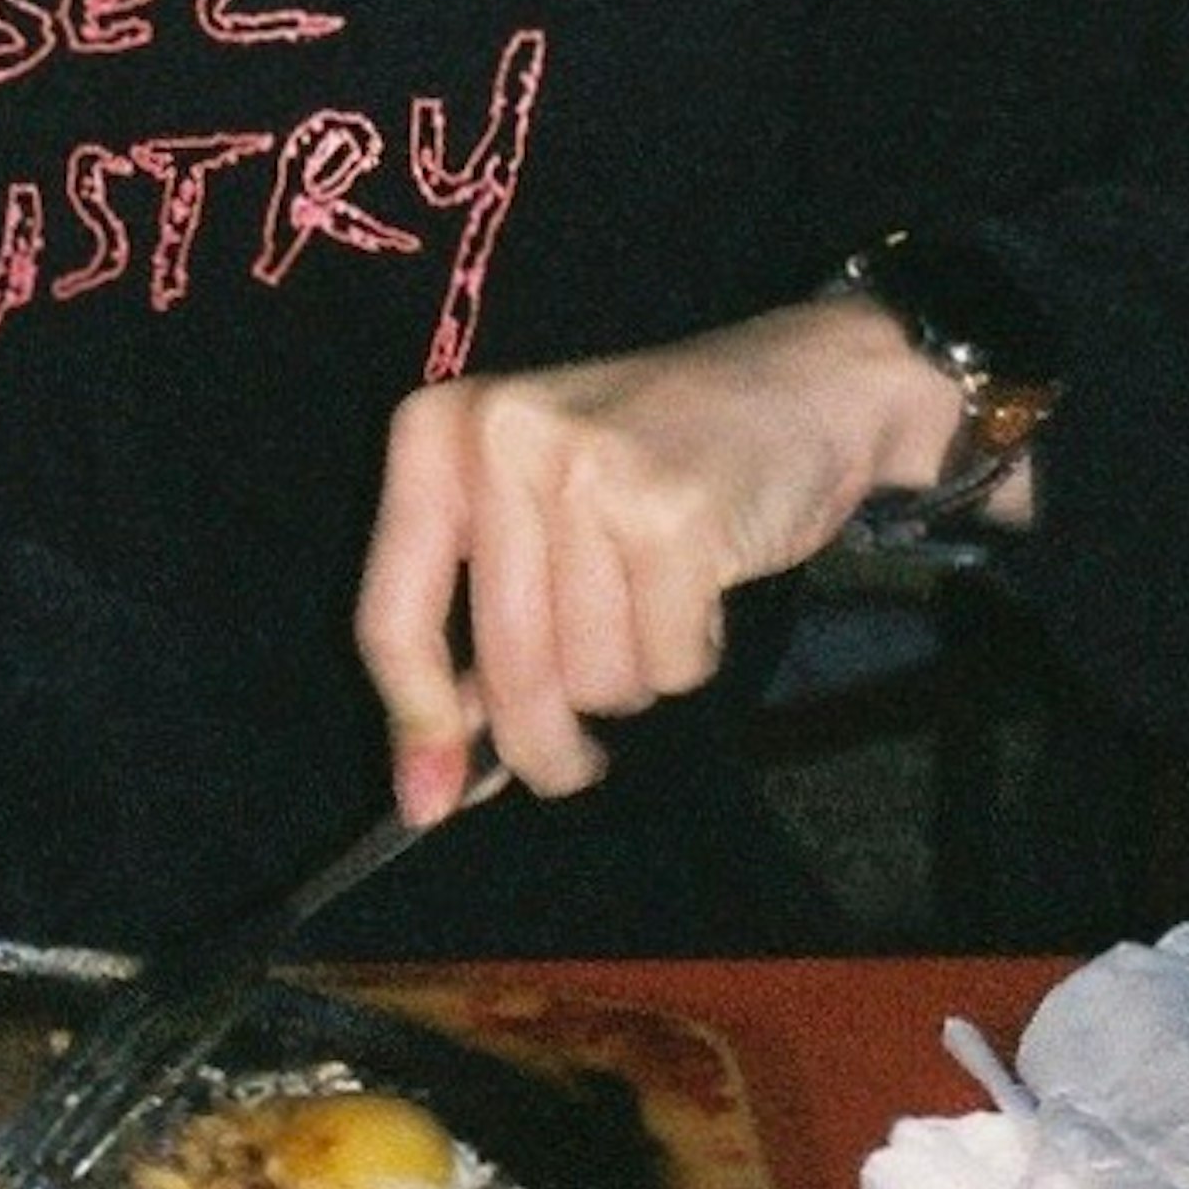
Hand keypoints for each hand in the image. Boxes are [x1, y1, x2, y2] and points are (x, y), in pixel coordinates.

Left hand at [352, 297, 975, 821]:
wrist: (796, 385)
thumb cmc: (647, 462)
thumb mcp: (532, 516)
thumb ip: (472, 637)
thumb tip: (429, 785)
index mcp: (439, 434)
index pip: (391, 616)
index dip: (415, 725)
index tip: (428, 803)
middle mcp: (501, 438)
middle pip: (503, 669)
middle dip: (545, 743)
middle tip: (575, 763)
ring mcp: (589, 470)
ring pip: (589, 679)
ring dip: (632, 678)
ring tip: (655, 605)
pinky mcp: (674, 513)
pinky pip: (669, 664)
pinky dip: (692, 654)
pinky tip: (703, 588)